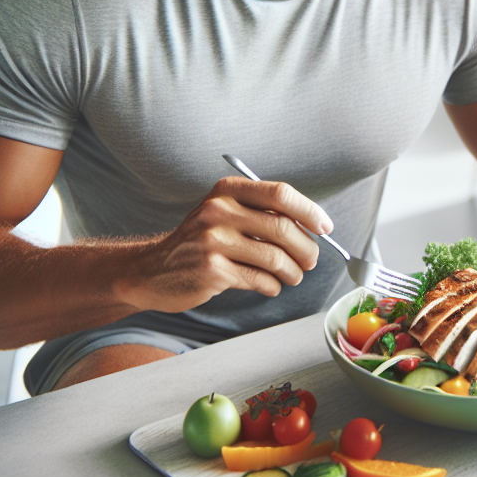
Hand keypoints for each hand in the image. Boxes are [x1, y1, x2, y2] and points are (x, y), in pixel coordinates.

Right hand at [118, 176, 328, 312]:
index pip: (280, 194)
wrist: (152, 270)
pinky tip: (270, 286)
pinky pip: (260, 280)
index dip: (309, 211)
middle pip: (282, 228)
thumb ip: (261, 213)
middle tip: (310, 261)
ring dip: (293, 272)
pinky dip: (273, 286)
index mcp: (228, 190)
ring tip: (292, 276)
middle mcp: (219, 211)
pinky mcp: (212, 271)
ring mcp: (214, 241)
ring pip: (275, 258)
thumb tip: (312, 226)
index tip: (324, 227)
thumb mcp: (224, 213)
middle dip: (306, 249)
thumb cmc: (199, 241)